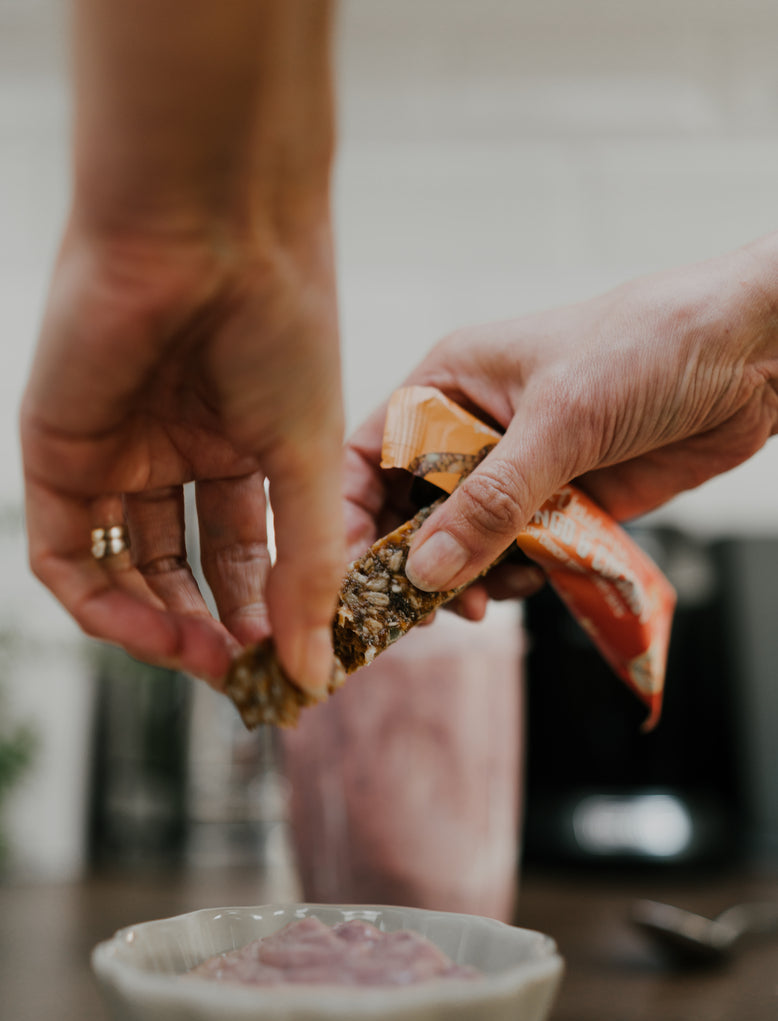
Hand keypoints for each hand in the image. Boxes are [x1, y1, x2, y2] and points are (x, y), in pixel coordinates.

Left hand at [20, 0, 344, 694]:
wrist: (210, 227)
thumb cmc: (278, 324)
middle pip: (185, 573)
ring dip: (165, 632)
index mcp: (241, 445)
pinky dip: (107, 608)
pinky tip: (161, 635)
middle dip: (217, 632)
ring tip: (213, 665)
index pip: (246, 555)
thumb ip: (309, 570)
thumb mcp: (308, 462)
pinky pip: (67, 558)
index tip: (295, 672)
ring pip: (127, 574)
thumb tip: (317, 673)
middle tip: (249, 680)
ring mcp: (115, 453)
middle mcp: (175, 452)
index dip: (269, 617)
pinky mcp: (57, 453)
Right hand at [365, 237, 777, 594]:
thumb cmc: (649, 345)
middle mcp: (474, 428)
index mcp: (450, 382)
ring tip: (480, 603)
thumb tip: (426, 571)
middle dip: (410, 563)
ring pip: (464, 542)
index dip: (348, 514)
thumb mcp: (560, 420)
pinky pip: (518, 555)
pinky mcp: (563, 504)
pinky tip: (527, 583)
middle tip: (417, 611)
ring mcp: (520, 470)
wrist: (754, 354)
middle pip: (410, 509)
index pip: (370, 452)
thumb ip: (491, 500)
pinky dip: (516, 579)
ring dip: (466, 579)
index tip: (348, 574)